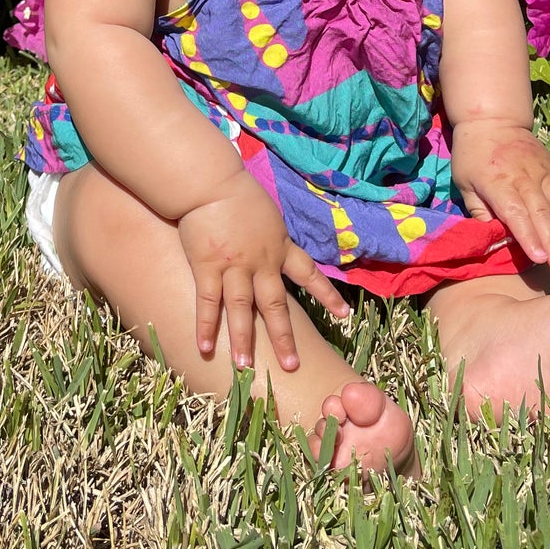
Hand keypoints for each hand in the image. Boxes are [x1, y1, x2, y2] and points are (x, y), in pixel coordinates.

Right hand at [177, 171, 349, 372]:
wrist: (210, 181)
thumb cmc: (236, 191)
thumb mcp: (267, 212)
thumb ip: (271, 232)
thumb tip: (274, 240)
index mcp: (279, 246)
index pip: (308, 273)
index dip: (326, 295)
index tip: (344, 316)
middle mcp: (261, 262)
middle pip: (276, 304)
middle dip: (284, 337)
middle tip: (291, 365)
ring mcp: (235, 266)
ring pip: (242, 309)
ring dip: (244, 339)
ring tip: (244, 367)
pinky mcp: (208, 266)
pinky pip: (208, 302)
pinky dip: (206, 326)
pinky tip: (205, 347)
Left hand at [451, 118, 549, 273]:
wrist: (490, 120)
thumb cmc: (472, 155)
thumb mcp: (464, 183)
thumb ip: (480, 211)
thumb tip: (494, 239)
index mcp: (500, 185)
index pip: (516, 215)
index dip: (528, 237)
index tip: (539, 259)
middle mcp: (526, 180)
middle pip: (542, 213)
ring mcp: (544, 173)